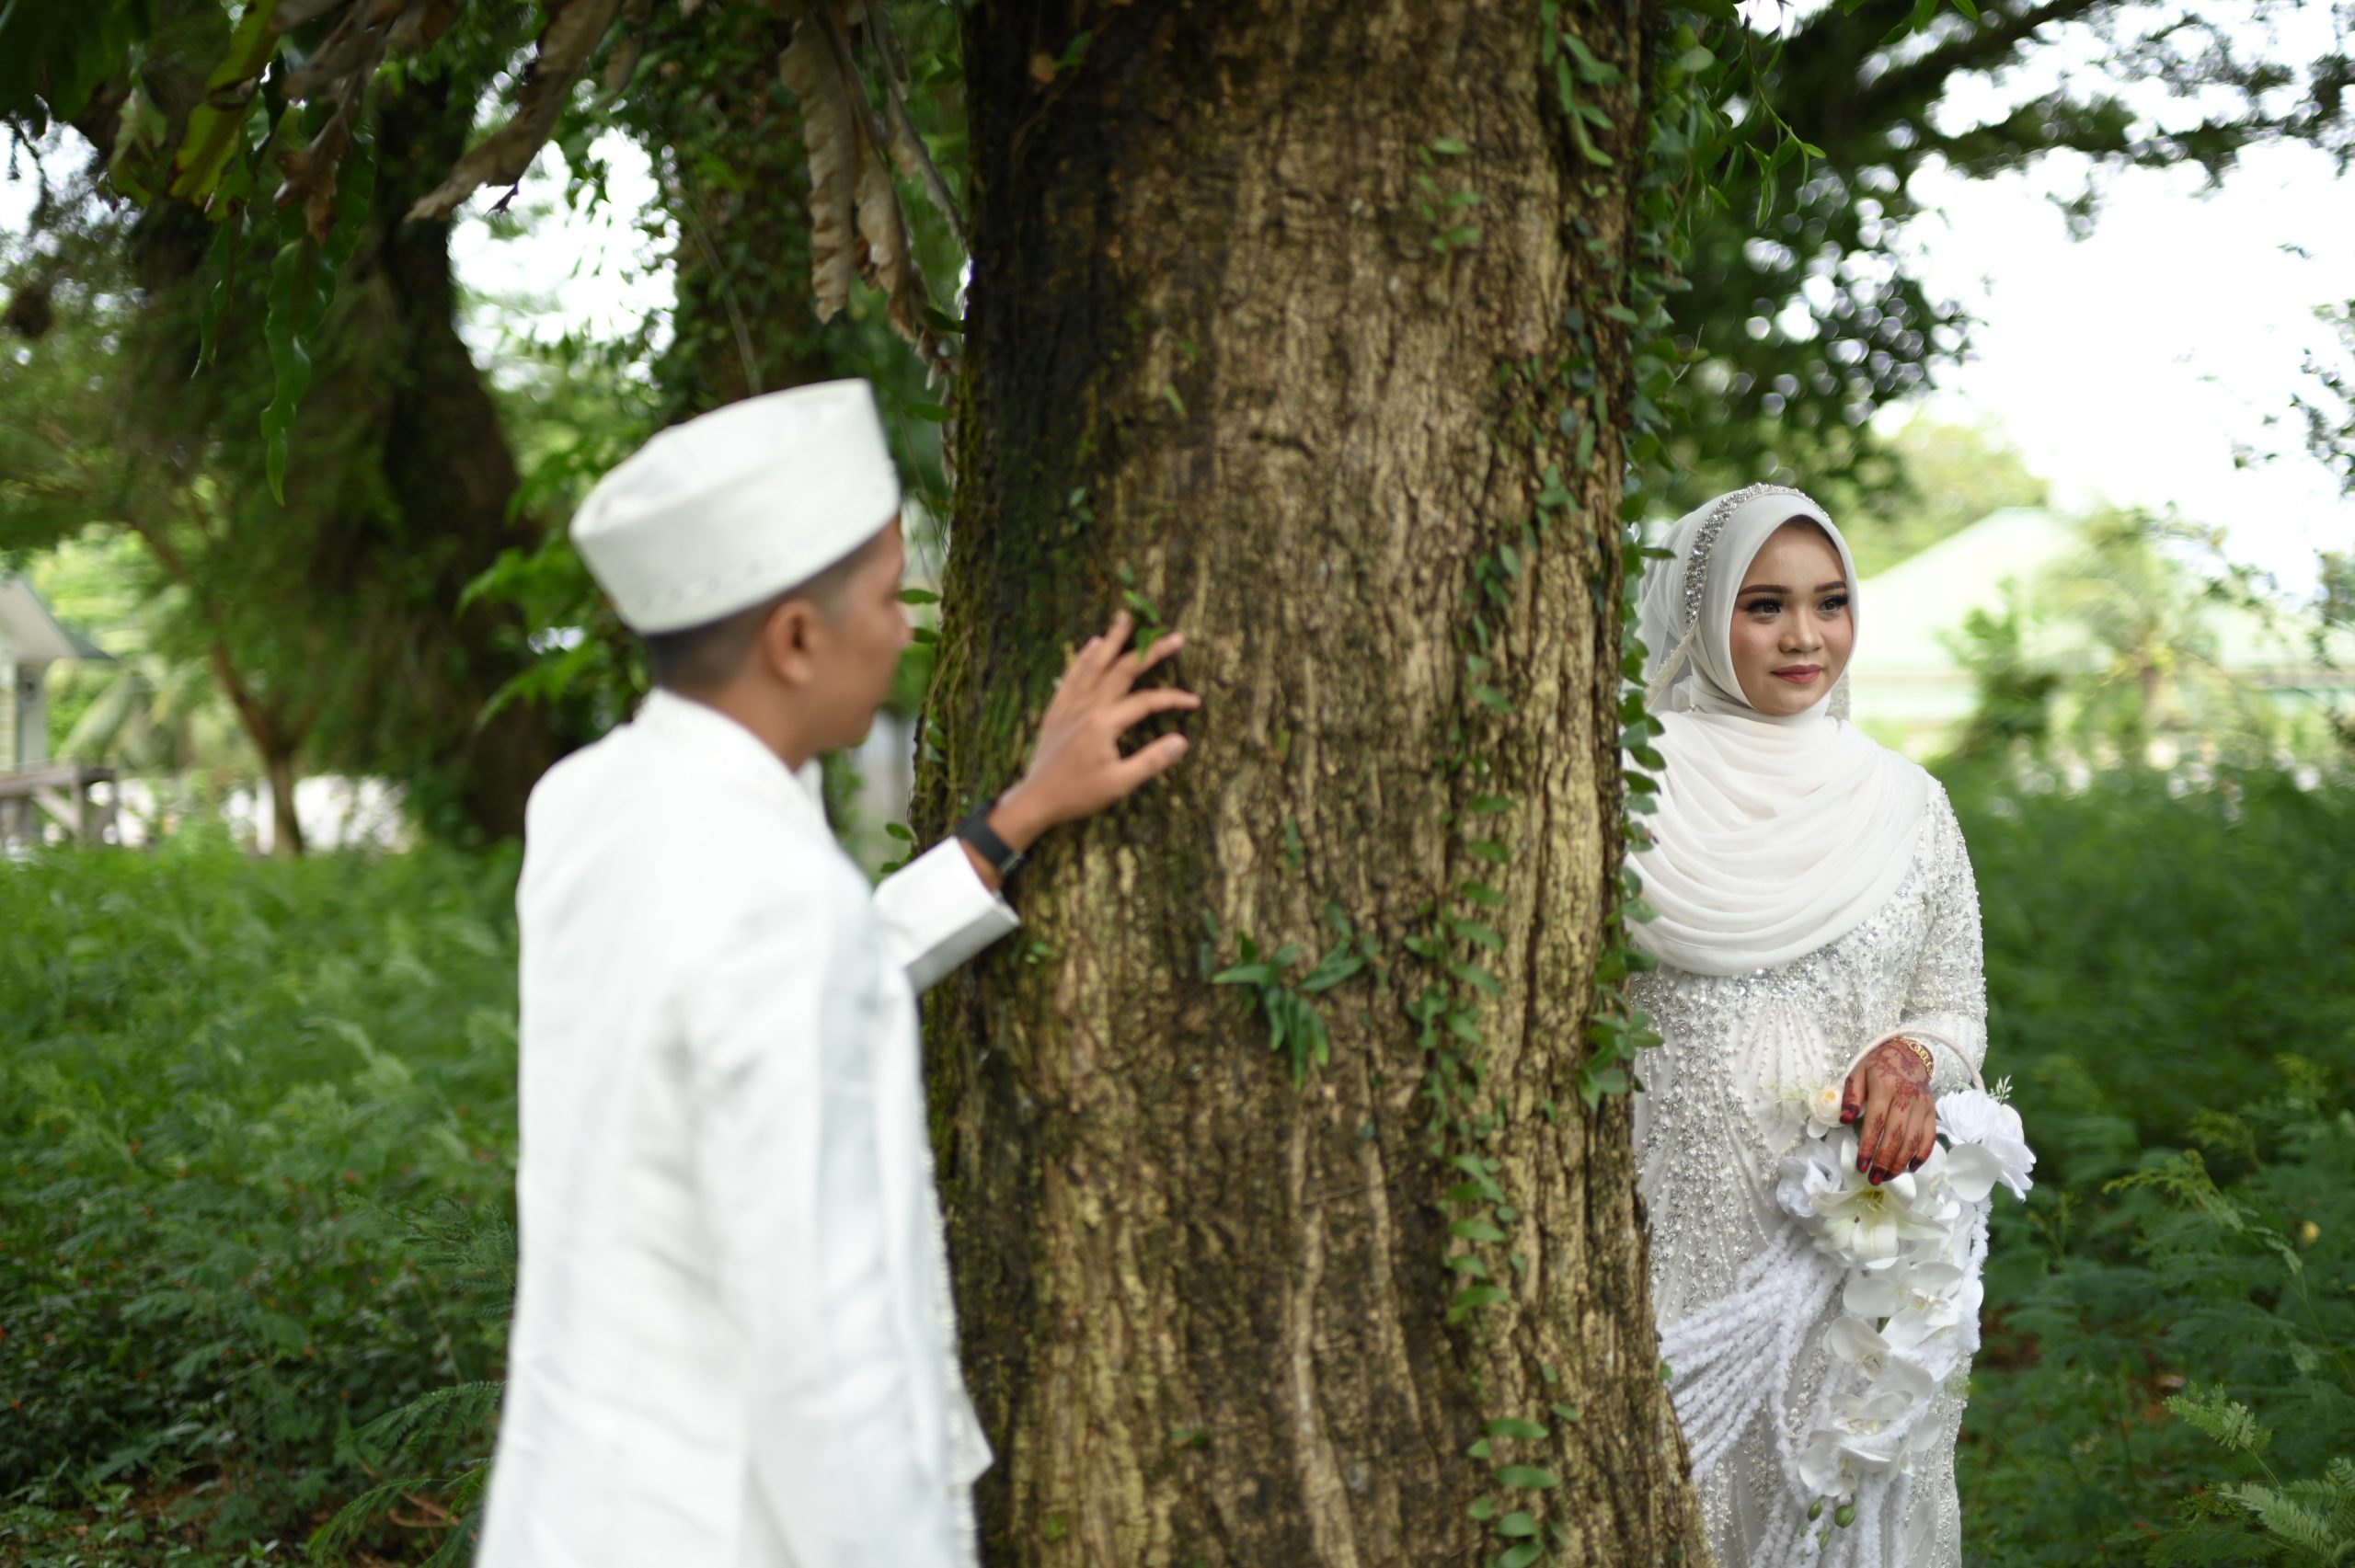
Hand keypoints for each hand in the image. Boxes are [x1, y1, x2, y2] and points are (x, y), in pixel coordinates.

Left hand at [989, 610, 1198, 851]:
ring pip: (1094, 664)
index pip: (1146, 701)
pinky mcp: (1057, 710)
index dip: (1173, 698)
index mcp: (1104, 723)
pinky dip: (1082, 658)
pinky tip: (1091, 644)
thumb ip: (1152, 760)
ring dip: (1111, 640)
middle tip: (1172, 636)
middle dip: (1150, 651)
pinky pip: (1071, 676)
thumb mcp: (1119, 783)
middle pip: (1122, 670)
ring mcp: (1069, 705)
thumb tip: (1181, 741)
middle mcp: (1087, 706)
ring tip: (1124, 618)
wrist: (1036, 798)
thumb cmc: (1078, 794)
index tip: (1194, 701)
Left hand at [1841, 1037, 1936, 1185]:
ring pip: (1913, 1139)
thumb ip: (1851, 1096)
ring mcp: (1922, 1105)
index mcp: (1884, 1087)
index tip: (1861, 1165)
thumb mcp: (1857, 1072)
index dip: (1869, 1146)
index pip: (1876, 1122)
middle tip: (1874, 1178)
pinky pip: (1930, 1136)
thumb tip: (1844, 1119)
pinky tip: (1911, 1167)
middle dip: (1885, 1160)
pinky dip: (1922, 1154)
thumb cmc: (1877, 1065)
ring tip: (1887, 1177)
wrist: (1908, 1053)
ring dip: (1901, 1162)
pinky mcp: (1932, 1110)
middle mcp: (1907, 1097)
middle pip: (1897, 1135)